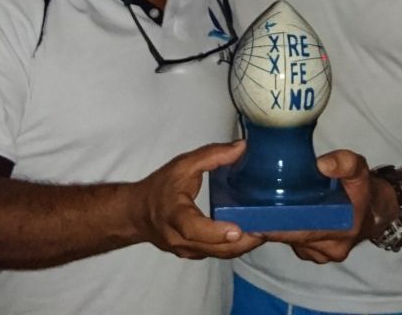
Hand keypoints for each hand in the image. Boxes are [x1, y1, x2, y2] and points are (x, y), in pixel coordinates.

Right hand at [133, 140, 263, 259]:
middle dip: (242, 242)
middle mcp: (178, 238)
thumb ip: (211, 155)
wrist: (135, 214)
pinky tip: (249, 236)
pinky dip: (233, 248)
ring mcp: (185, 250)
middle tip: (266, 229)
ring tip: (263, 232)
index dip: (215, 231)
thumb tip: (242, 147)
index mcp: (174, 214)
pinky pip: (216, 254)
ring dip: (242, 247)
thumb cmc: (159, 187)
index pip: (192, 228)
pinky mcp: (192, 254)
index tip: (236, 229)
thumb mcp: (182, 165)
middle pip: (213, 248)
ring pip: (218, 255)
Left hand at [262, 149, 396, 263]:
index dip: (278, 226)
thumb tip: (322, 164)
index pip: (303, 231)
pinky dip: (279, 230)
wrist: (373, 210)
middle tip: (243, 213)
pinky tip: (266, 216)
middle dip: (267, 227)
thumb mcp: (359, 169)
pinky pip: (291, 242)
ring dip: (271, 229)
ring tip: (250, 211)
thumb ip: (345, 163)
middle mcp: (329, 249)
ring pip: (288, 241)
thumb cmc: (361, 189)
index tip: (254, 219)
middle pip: (291, 238)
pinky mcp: (312, 253)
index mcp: (341, 231)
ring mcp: (320, 254)